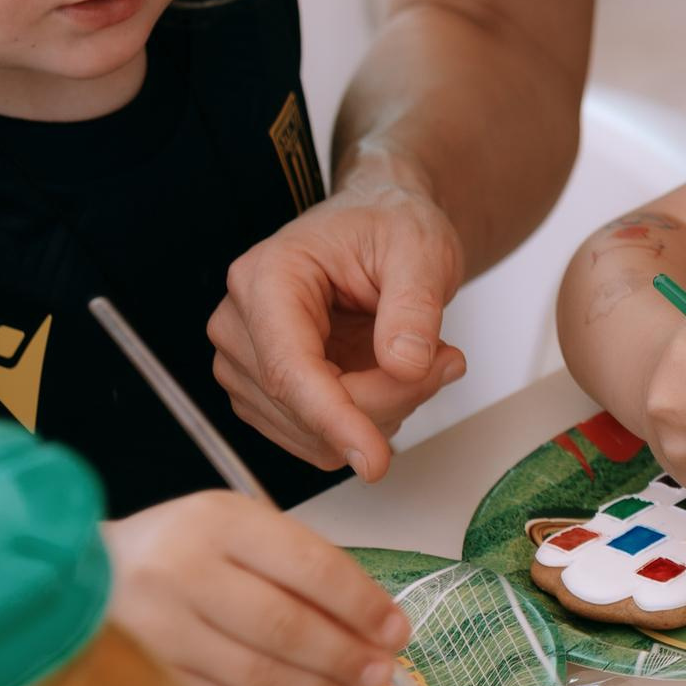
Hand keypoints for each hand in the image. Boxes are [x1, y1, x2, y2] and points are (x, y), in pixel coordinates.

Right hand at [105, 491, 409, 685]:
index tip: (396, 629)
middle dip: (345, 655)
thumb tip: (369, 621)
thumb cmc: (179, 549)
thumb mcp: (239, 529)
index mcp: (218, 521)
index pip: (309, 565)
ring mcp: (158, 630)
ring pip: (256, 672)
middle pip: (284, 625)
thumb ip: (298, 566)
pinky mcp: (145, 678)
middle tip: (383, 673)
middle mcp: (182, 572)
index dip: (361, 603)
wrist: (80, 577)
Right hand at [211, 178, 468, 480]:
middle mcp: (238, 323)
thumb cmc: (392, 225)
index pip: (290, 370)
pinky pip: (315, 436)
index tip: (374, 461)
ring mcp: (245, 362)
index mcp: (266, 278)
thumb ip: (415, 307)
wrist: (380, 224)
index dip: (334, 419)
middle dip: (387, 400)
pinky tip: (392, 375)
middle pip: (304, 406)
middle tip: (446, 360)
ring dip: (380, 411)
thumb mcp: (422, 249)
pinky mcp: (263, 391)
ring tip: (421, 357)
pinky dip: (365, 419)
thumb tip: (405, 365)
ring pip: (311, 432)